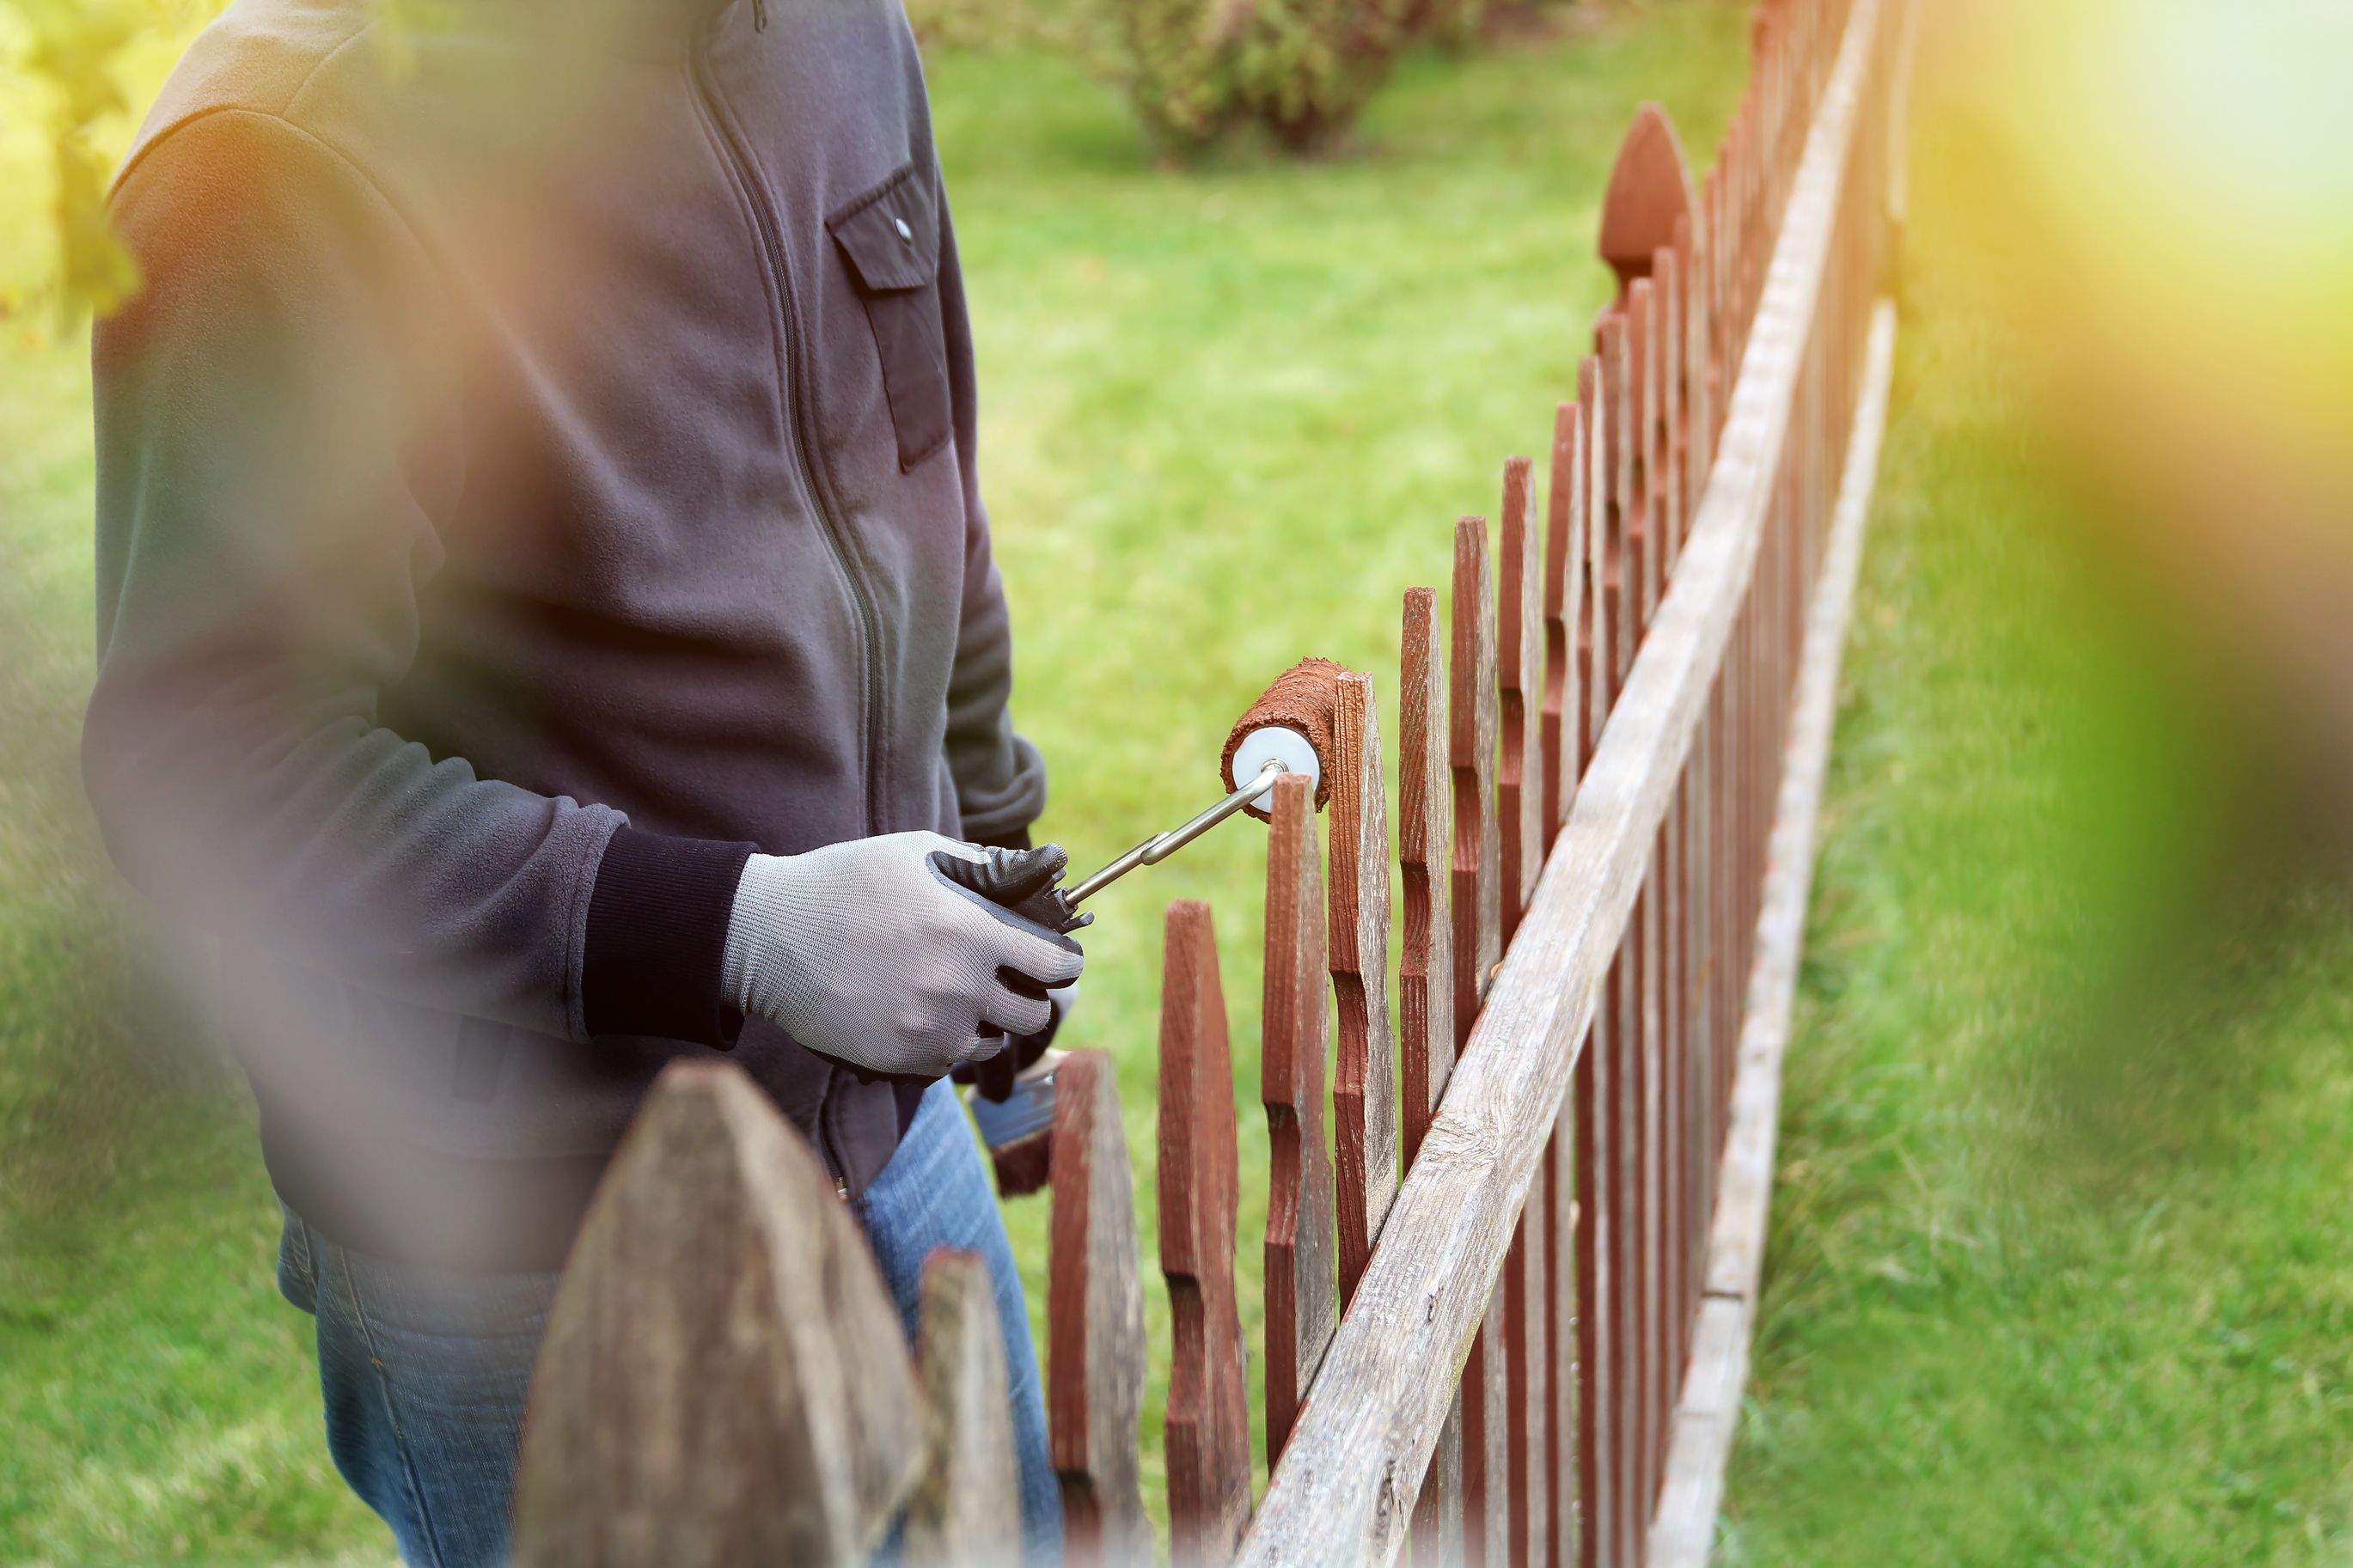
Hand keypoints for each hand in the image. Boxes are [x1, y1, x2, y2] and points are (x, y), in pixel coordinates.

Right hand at [721, 833, 1083, 1079]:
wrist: (770, 936)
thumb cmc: (846, 883)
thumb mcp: (916, 851)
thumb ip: (984, 867)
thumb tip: (1038, 875)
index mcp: (972, 930)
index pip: (1056, 965)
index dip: (1064, 961)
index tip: (1058, 959)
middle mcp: (958, 987)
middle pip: (1033, 1012)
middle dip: (1026, 994)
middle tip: (1004, 978)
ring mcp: (929, 1030)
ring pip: (993, 1042)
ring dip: (985, 1021)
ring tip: (952, 992)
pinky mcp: (901, 1061)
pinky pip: (949, 1061)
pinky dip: (945, 1041)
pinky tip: (916, 1010)